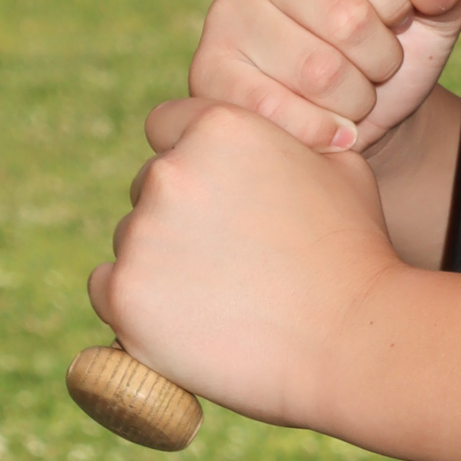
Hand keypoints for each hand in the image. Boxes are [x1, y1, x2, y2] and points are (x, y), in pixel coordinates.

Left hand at [89, 102, 403, 429]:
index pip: (167, 124)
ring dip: (160, 259)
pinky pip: (108, 288)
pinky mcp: (123, 294)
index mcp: (219, 127)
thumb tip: (272, 140)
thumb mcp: (338, 165)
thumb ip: (287, 140)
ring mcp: (142, 234)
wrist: (349, 336)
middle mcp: (170, 171)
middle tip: (226, 255)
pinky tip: (185, 318)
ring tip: (219, 295)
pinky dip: (137, 303)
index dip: (191, 157)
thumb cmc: (352, 250)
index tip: (213, 192)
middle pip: (148, 185)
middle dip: (177, 212)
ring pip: (131, 239)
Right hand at [182, 0, 460, 157]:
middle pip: (345, 16)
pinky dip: (320, 129)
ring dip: (355, 97)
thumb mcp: (434, 11)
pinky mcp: (208, 70)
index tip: (397, 14)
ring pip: (316, 71)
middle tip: (378, 63)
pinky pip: (275, 110)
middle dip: (381, 56)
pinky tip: (332, 126)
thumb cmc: (392, 42)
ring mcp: (224, 11)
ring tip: (354, 92)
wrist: (354, 110)